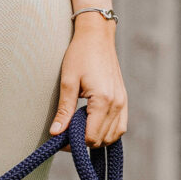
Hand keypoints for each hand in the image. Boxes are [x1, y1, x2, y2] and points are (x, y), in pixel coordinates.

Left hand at [48, 18, 127, 146]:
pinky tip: (92, 124)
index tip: (60, 138)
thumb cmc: (80, 55)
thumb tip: (56, 133)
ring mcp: (123, 102)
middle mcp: (118, 103)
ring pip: (114, 136)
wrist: (97, 37)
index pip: (91, 136)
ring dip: (96, 138)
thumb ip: (64, 110)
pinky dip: (107, 131)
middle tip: (66, 134)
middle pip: (102, 139)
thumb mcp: (67, 82)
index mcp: (103, 100)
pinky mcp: (124, 99)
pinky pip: (120, 125)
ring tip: (78, 128)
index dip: (74, 142)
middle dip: (83, 142)